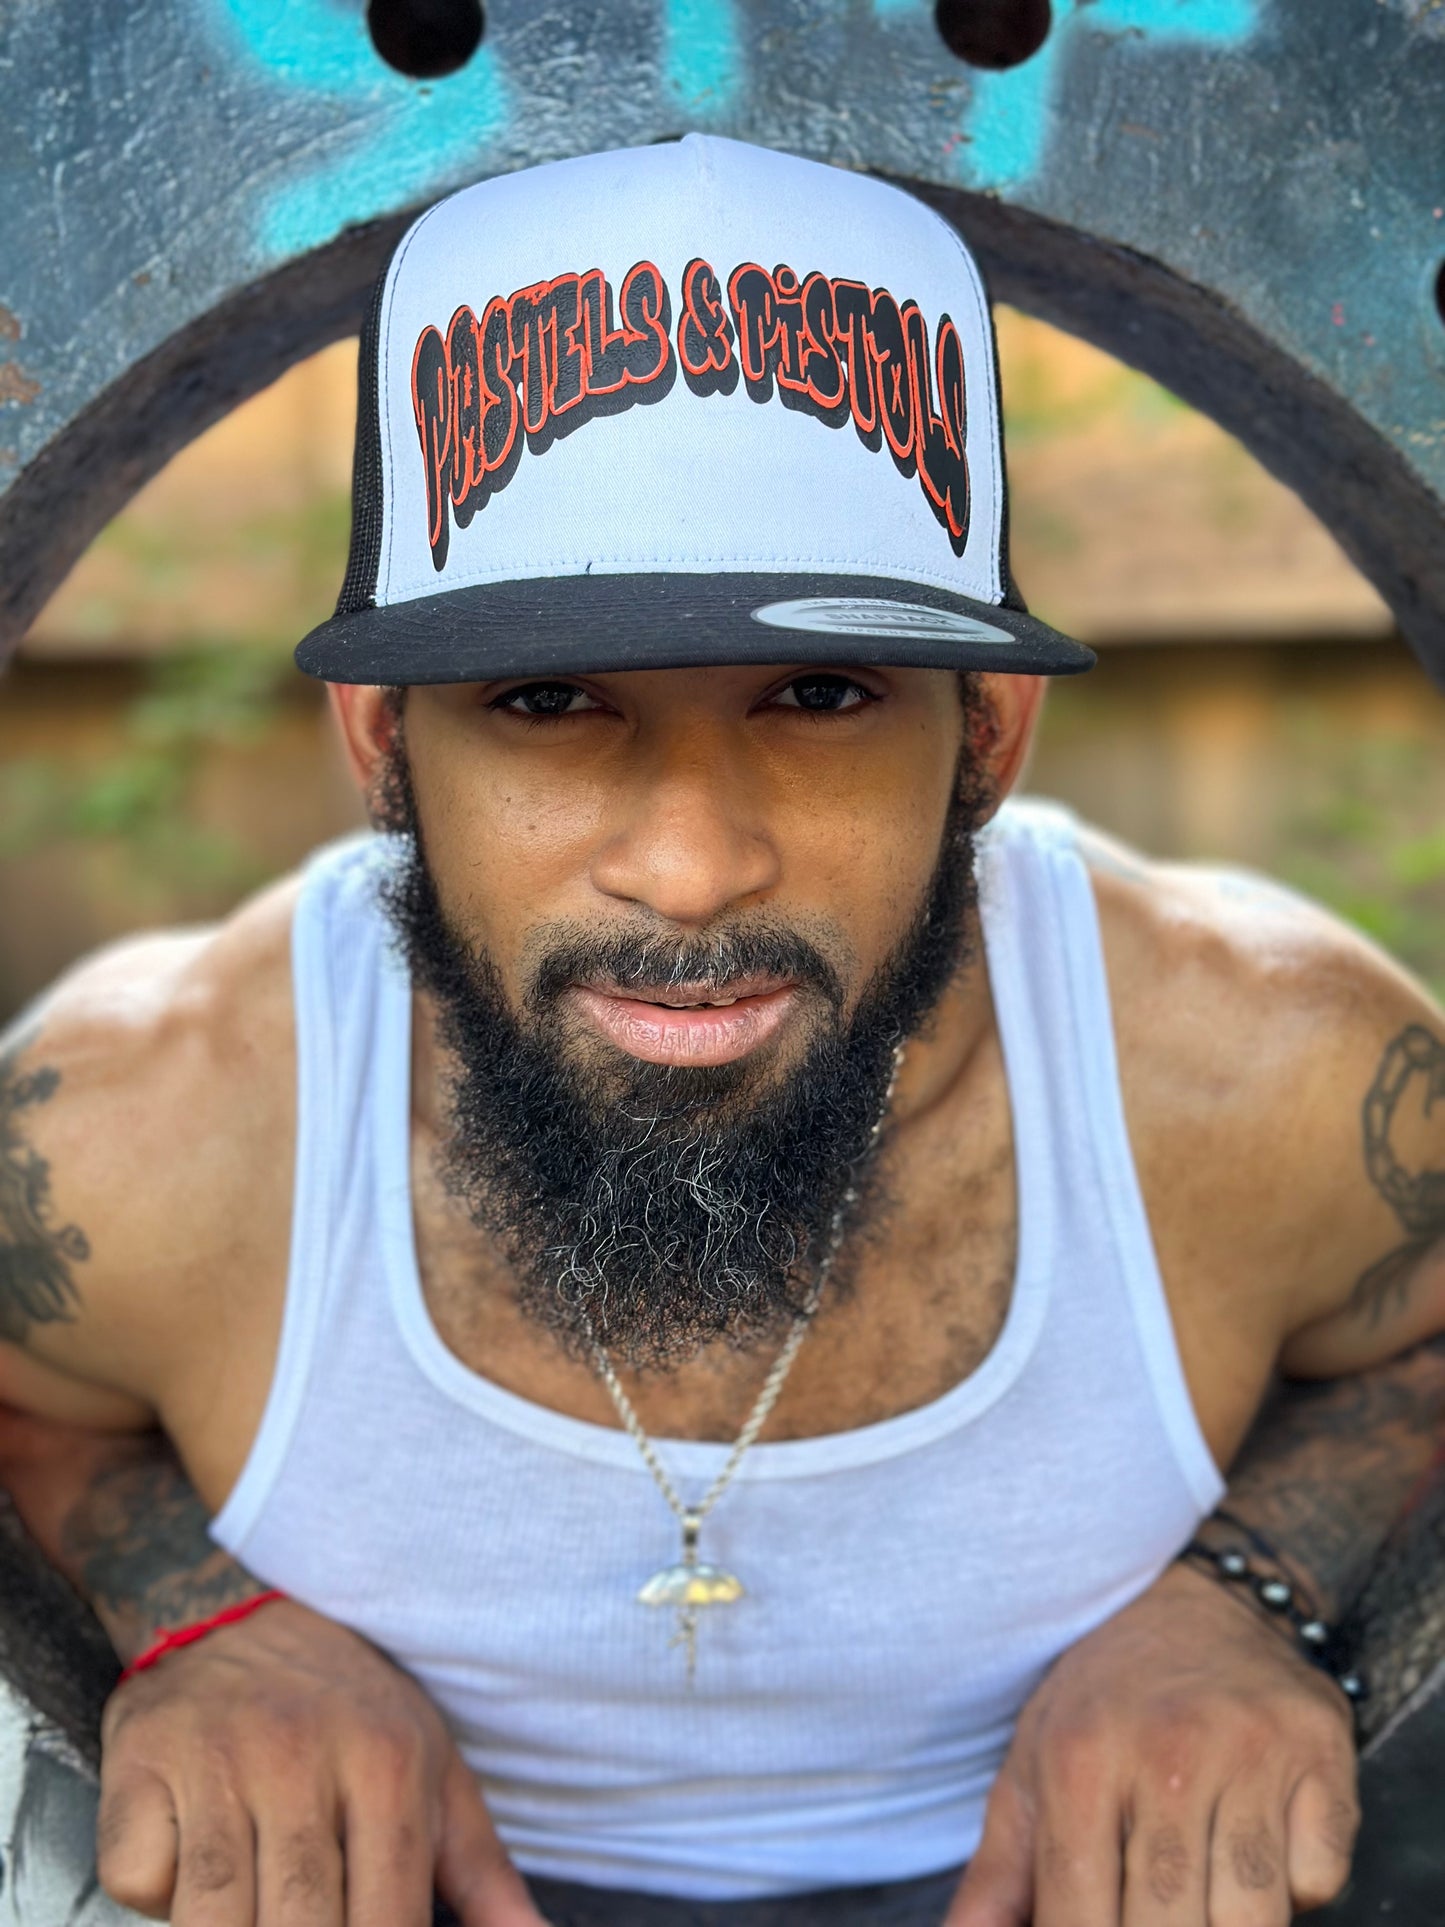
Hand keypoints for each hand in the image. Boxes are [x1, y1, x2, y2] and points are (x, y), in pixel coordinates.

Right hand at [96, 1598, 545, 1926]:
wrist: (238, 1604)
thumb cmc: (350, 1706)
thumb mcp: (431, 1768)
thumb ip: (482, 1872)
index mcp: (388, 1764)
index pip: (388, 1921)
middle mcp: (302, 1757)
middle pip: (298, 1926)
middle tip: (303, 1924)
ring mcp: (217, 1759)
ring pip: (210, 1920)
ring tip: (255, 1907)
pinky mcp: (141, 1761)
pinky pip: (139, 1877)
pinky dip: (155, 1895)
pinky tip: (184, 1870)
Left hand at [945, 1561, 1359, 1926]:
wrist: (1201, 1597)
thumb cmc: (1106, 1698)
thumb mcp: (1034, 1765)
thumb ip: (1000, 1873)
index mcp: (1080, 1760)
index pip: (1077, 1920)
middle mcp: (1167, 1753)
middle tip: (1152, 1914)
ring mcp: (1250, 1752)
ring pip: (1252, 1921)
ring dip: (1229, 1926)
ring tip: (1200, 1893)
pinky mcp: (1320, 1753)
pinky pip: (1318, 1879)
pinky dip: (1295, 1889)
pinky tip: (1261, 1851)